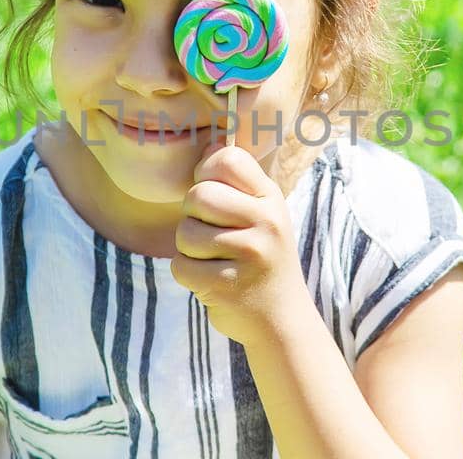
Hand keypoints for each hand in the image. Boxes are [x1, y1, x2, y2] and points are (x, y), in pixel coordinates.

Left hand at [171, 140, 313, 346]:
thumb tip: (208, 144)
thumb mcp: (262, 215)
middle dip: (191, 216)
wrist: (281, 319)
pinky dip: (187, 275)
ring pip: (184, 233)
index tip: (213, 197)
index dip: (206, 174)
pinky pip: (181, 267)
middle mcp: (266, 221)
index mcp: (270, 198)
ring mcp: (250, 254)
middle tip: (209, 234)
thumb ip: (237, 183)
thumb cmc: (261, 259)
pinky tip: (210, 280)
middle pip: (198, 195)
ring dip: (188, 249)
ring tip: (213, 260)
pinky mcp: (228, 285)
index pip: (226, 159)